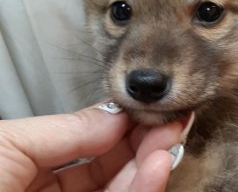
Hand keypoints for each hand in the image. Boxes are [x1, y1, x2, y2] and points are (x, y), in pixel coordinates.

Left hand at [0, 103, 182, 191]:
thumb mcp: (10, 144)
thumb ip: (69, 129)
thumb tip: (117, 115)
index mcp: (36, 169)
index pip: (91, 142)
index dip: (122, 123)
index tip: (146, 105)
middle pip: (113, 165)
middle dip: (145, 139)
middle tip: (170, 118)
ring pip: (123, 190)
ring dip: (151, 163)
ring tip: (170, 137)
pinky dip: (144, 188)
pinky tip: (158, 165)